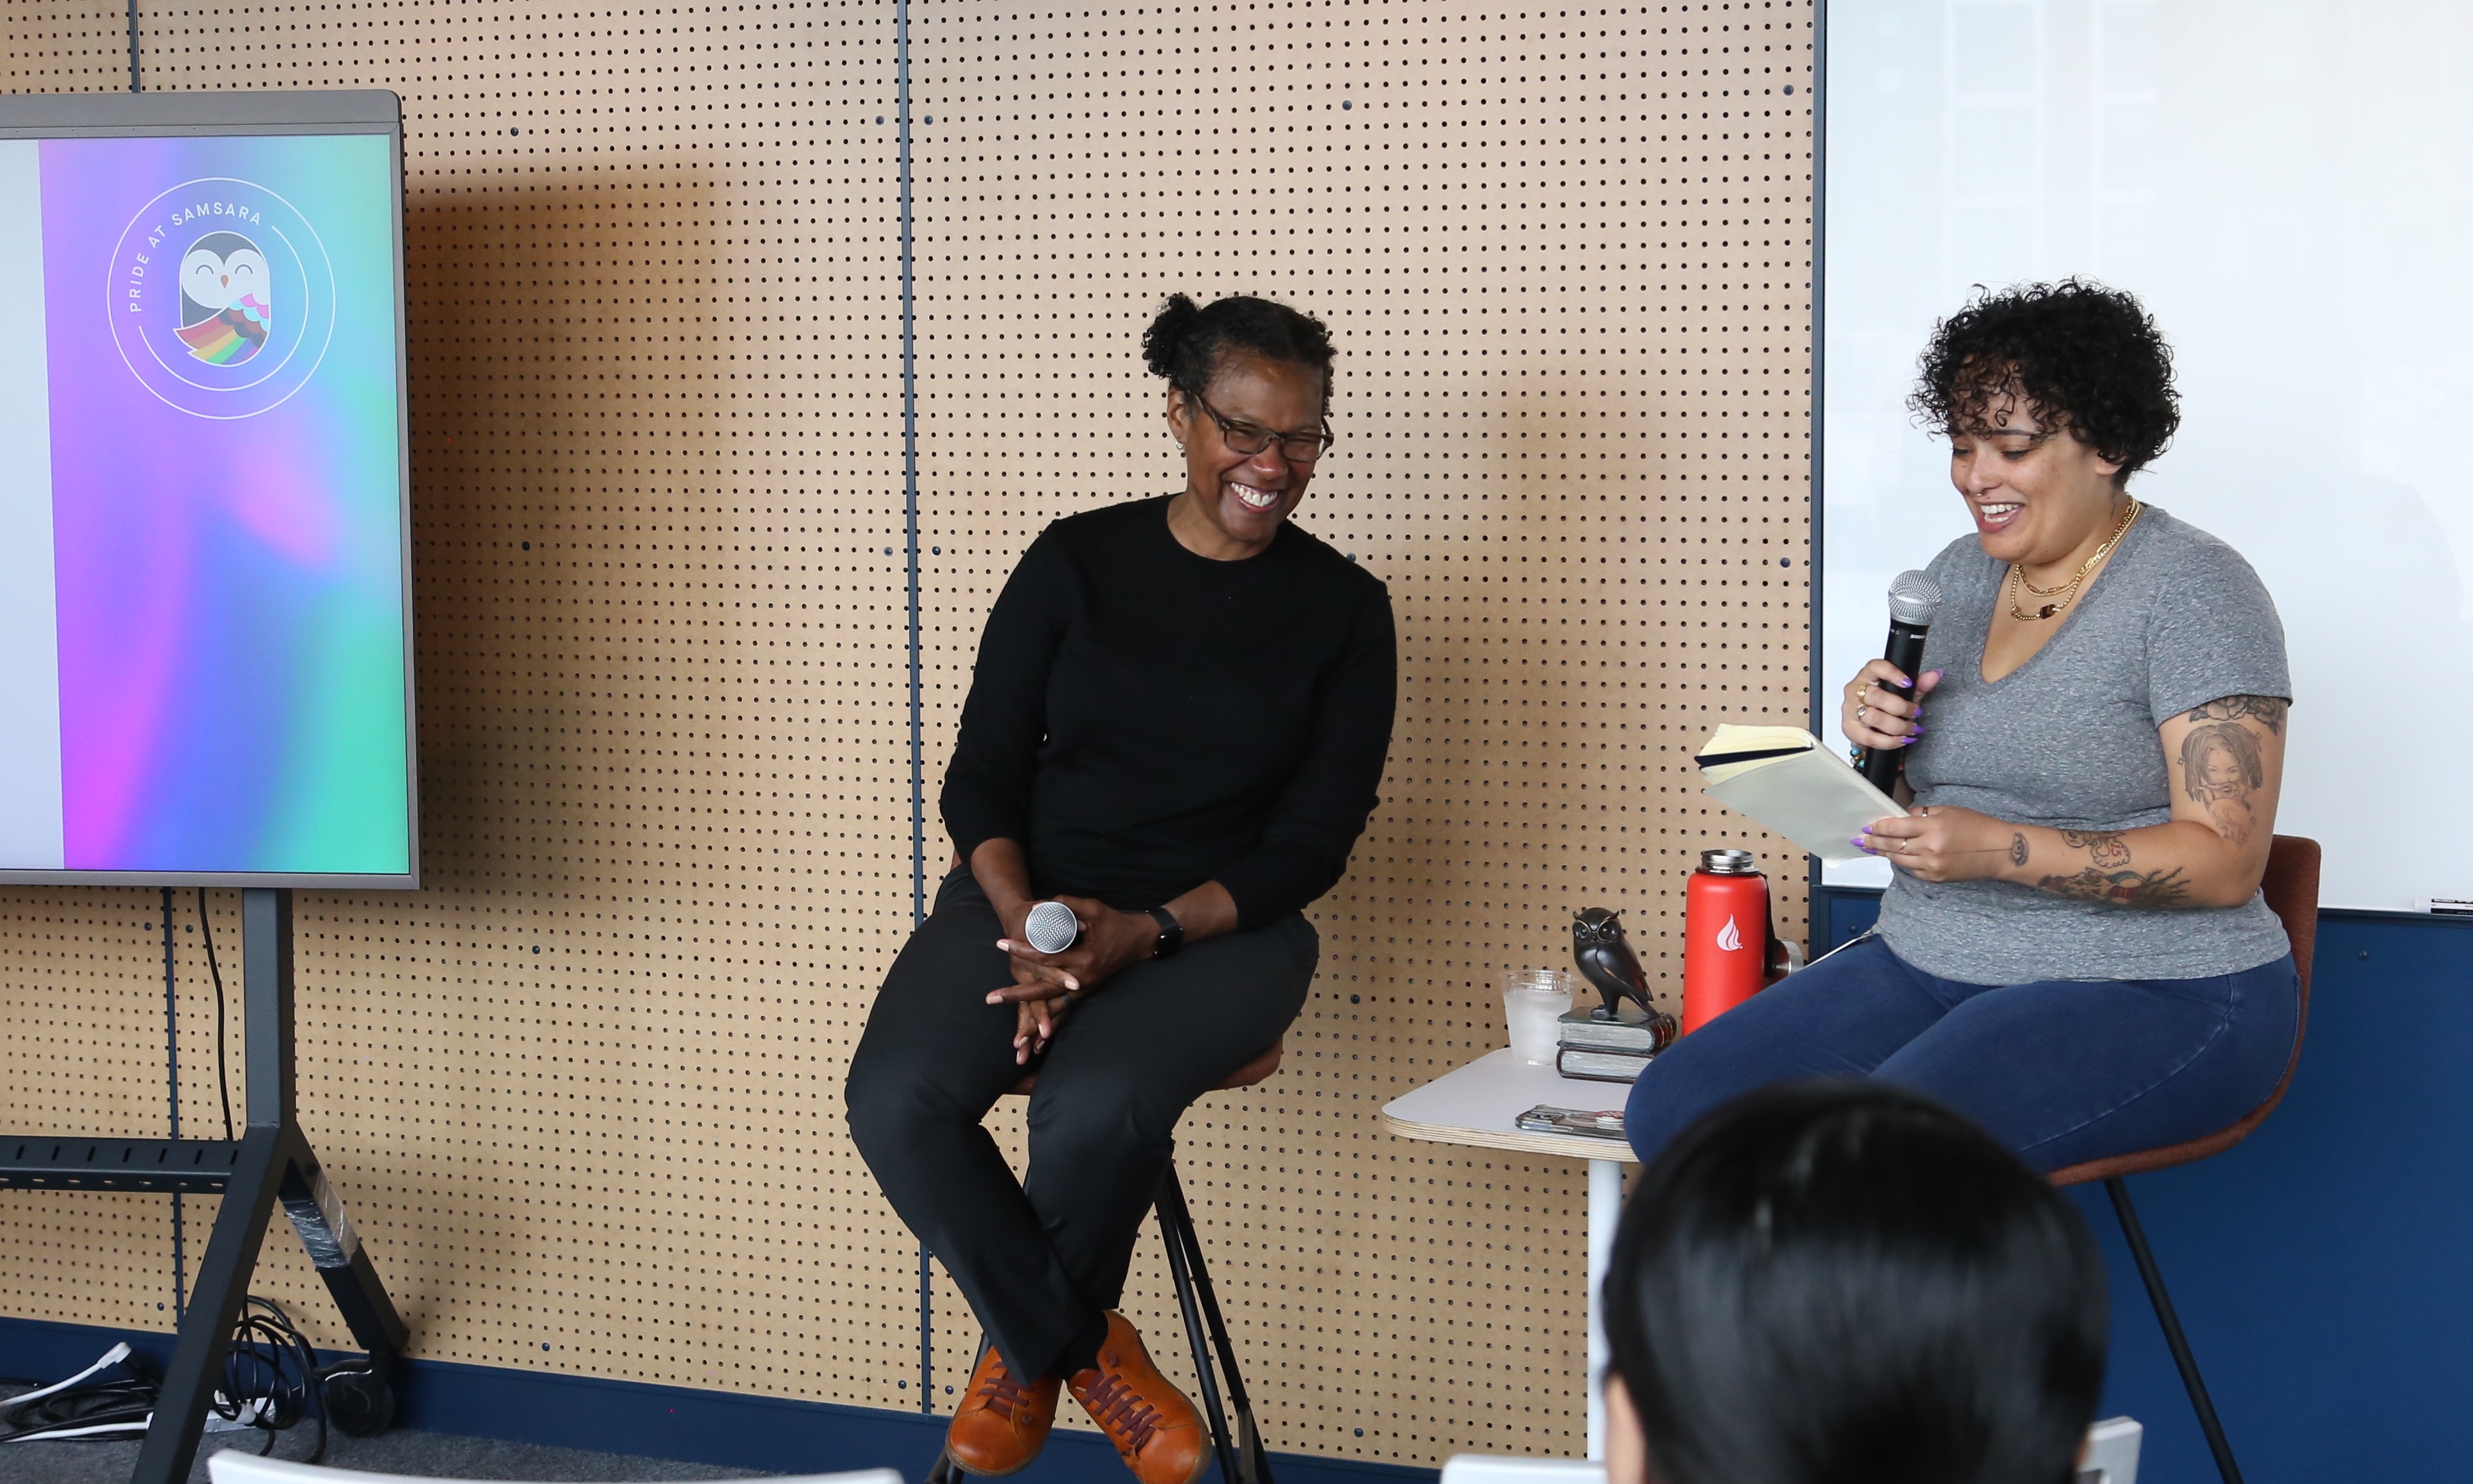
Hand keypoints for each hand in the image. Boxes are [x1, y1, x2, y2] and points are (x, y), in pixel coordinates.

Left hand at [986, 895, 1157, 1062]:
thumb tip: (1042, 906)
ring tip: (1014, 1039)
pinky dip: (1051, 1024)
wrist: (1140, 941)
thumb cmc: (1116, 922)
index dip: (1022, 949)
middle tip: (990, 998)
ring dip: (1033, 1023)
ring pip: (1054, 1009)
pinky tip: (1036, 1041)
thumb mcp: (1094, 908)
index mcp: (1083, 958)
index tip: (1001, 943)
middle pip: (1043, 991)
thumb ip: (1066, 904)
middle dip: (1016, 997)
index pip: (1046, 956)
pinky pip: (1064, 1012)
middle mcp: (1082, 980)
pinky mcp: (1084, 992)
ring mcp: (1084, 989)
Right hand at [1841, 660, 1942, 753]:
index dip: (1892, 673)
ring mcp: (1850, 710)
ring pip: (1874, 718)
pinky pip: (1870, 737)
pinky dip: (1889, 741)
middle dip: (1901, 707)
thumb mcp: (1905, 693)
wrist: (1872, 726)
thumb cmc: (1886, 705)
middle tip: (1916, 712)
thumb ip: (1920, 685)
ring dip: (1898, 726)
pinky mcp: (1850, 729)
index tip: (1908, 683)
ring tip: (1912, 728)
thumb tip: (1935, 675)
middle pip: (1877, 696)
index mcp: (1868, 676)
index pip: (1875, 667)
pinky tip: (1902, 740)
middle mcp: (1855, 691)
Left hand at [1855, 805, 2015, 882]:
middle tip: (1861, 839)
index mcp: (1933, 828)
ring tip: (1872, 848)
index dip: (1879, 827)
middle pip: (1893, 845)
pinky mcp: (1936, 877)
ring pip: (1899, 859)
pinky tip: (1895, 856)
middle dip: (1875, 841)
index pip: (1896, 827)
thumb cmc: (1976, 826)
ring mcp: (1932, 865)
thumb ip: (1922, 815)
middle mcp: (1930, 848)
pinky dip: (1903, 862)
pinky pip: (1913, 869)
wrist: (1999, 850)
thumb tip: (1901, 818)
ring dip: (1884, 853)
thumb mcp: (1948, 811)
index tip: (1868, 825)